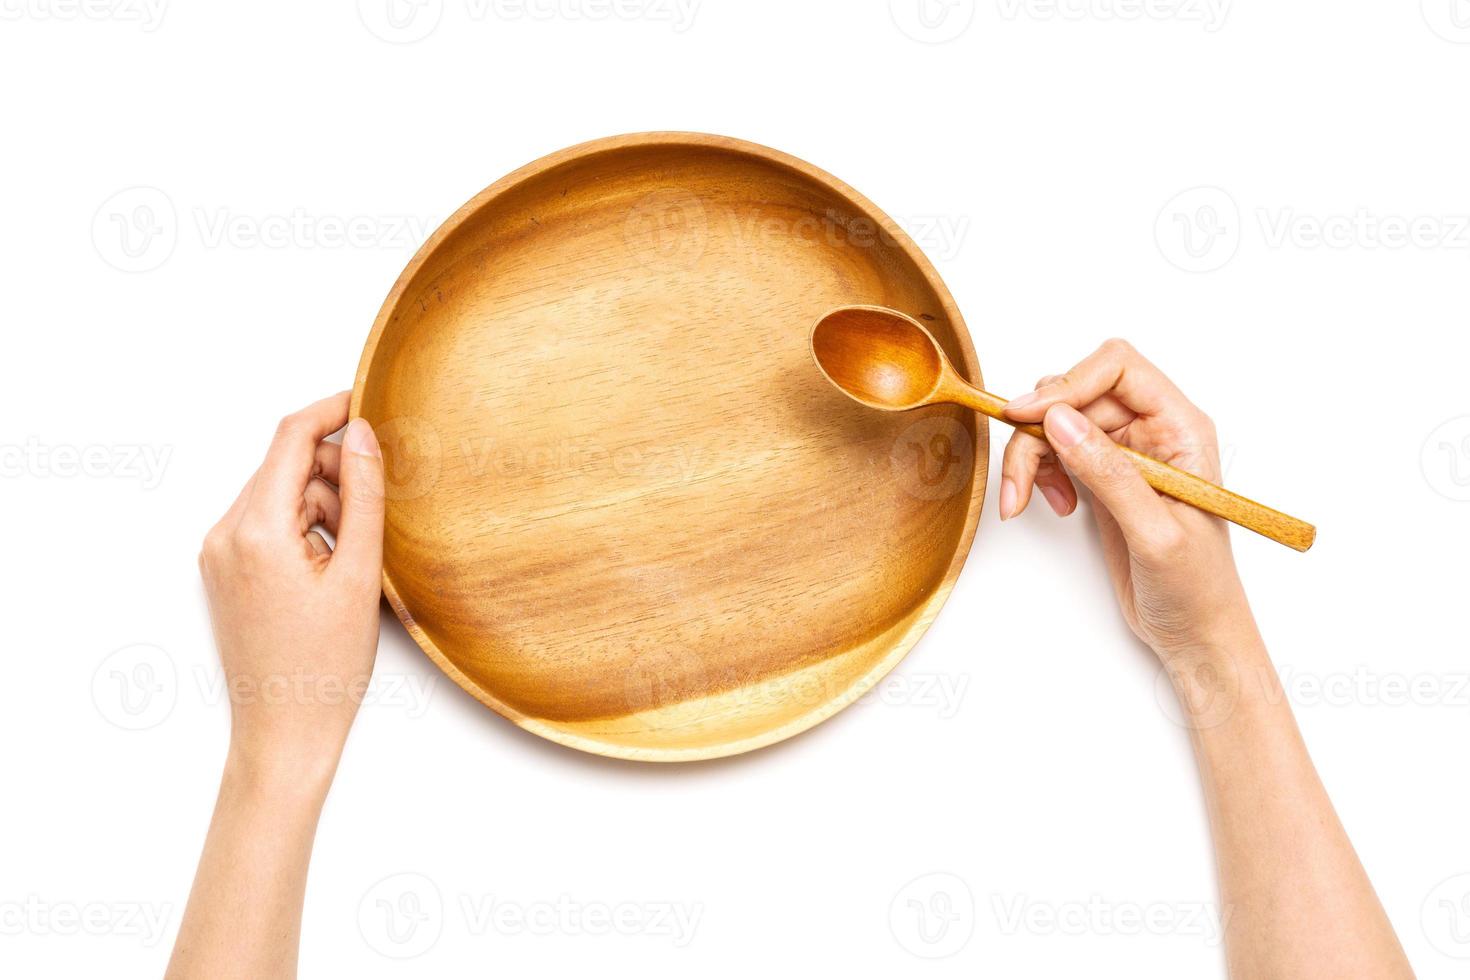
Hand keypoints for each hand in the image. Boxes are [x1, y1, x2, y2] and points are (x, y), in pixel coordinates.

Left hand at [197, 392, 384, 780]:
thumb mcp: (358, 574)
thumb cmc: (324, 667)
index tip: (367, 400)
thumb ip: (362, 496)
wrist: (285, 732)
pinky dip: (302, 528)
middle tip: (371, 514)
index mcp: (255, 532)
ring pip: (278, 492)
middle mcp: (224, 535)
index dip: (332, 410)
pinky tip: (326, 568)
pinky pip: (267, 522)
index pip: (290, 438)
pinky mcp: (223, 570)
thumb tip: (363, 436)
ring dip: (319, 505)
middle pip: (283, 464)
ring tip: (347, 560)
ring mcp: (218, 553)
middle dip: (332, 472)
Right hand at [999, 339, 1254, 662]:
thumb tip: (1059, 420)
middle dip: (1037, 432)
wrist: (1196, 632)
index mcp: (1181, 428)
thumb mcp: (1155, 533)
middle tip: (1018, 481)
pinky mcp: (1102, 475)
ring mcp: (1125, 452)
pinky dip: (1039, 472)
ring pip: (1058, 422)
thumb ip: (1109, 472)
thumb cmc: (1196, 588)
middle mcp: (1153, 430)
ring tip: (1024, 499)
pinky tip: (1052, 504)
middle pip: (1076, 395)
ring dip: (1031, 456)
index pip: (1118, 369)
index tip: (1027, 417)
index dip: (1068, 384)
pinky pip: (1056, 450)